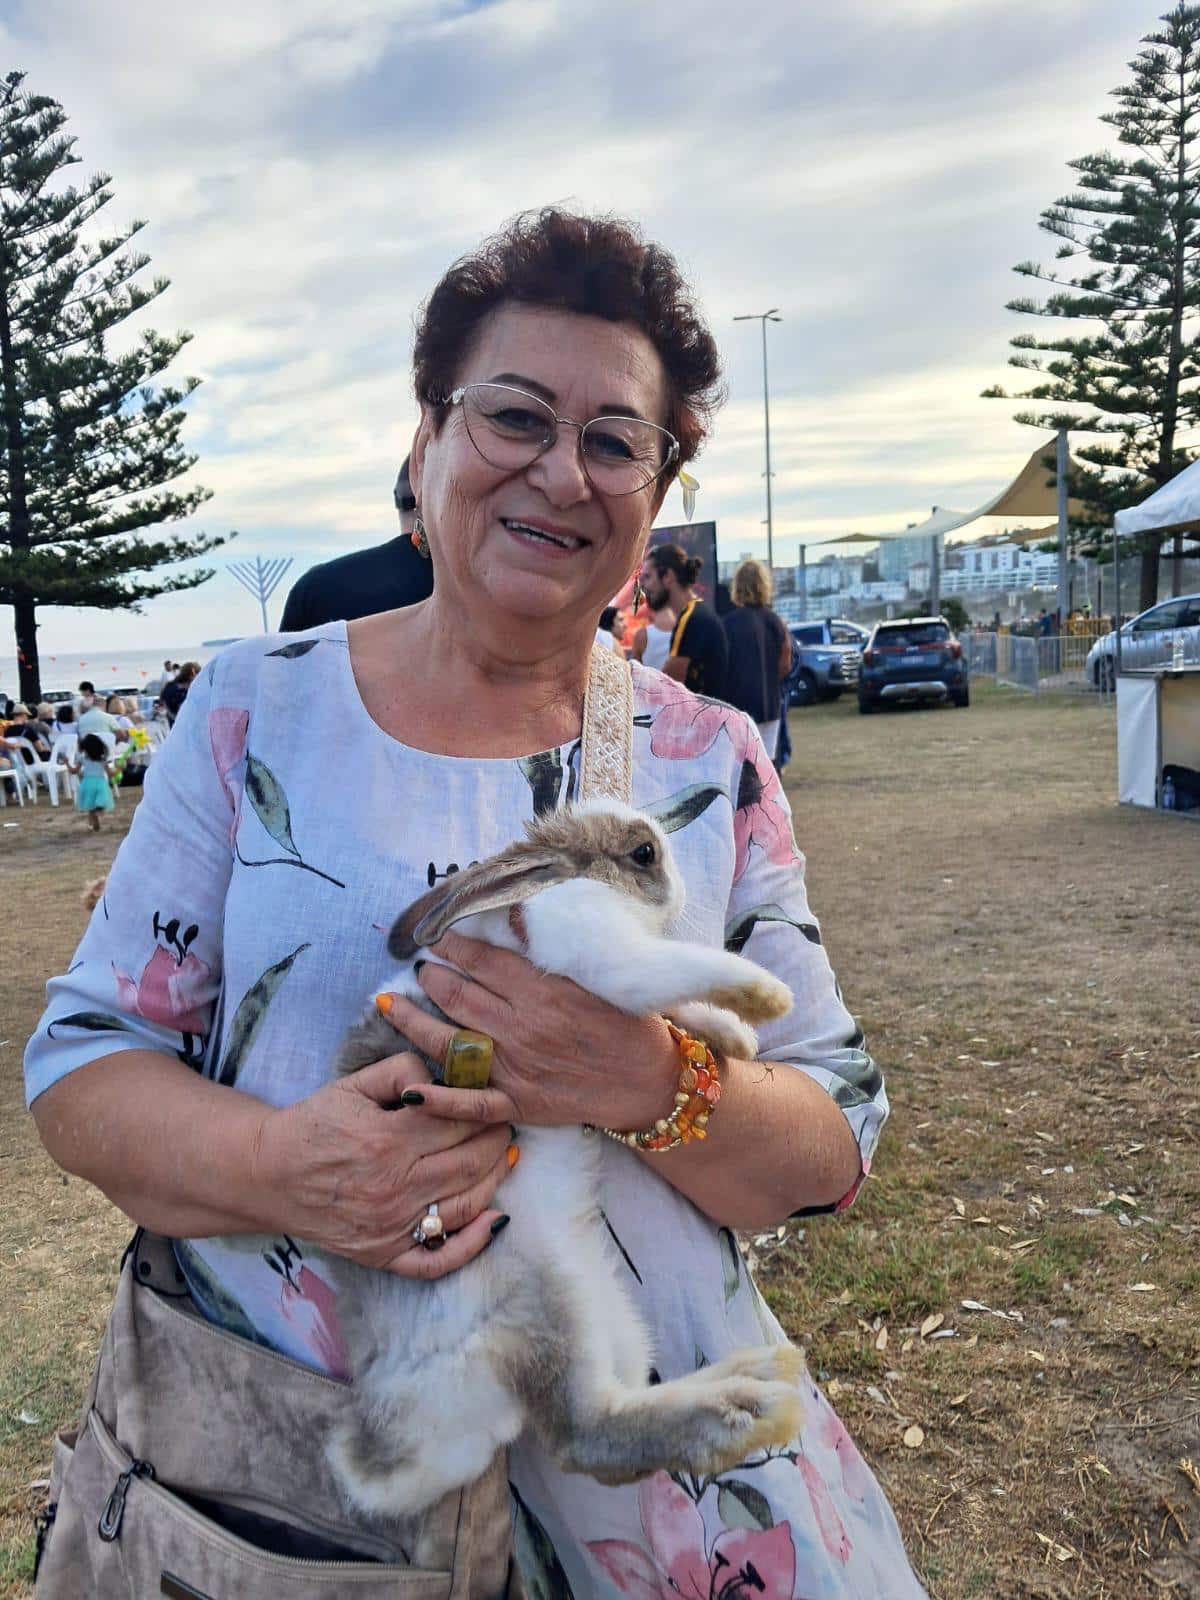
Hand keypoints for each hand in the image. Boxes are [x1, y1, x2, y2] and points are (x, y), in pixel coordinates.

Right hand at [252, 1049, 518, 1279]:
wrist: (268, 1175)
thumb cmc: (314, 1124)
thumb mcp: (353, 1084)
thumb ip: (402, 1070)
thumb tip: (446, 1075)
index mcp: (386, 1139)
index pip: (460, 1122)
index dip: (486, 1109)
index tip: (497, 1101)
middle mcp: (392, 1186)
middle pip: (471, 1162)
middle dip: (497, 1140)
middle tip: (505, 1126)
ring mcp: (391, 1226)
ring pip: (466, 1204)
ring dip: (497, 1179)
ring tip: (505, 1157)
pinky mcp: (385, 1254)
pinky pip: (438, 1259)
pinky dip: (473, 1244)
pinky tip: (495, 1220)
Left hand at [380, 931, 679, 1131]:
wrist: (648, 1084)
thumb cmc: (626, 1027)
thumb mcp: (594, 978)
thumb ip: (548, 953)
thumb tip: (513, 915)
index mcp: (542, 993)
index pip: (484, 961)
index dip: (456, 945)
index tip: (439, 935)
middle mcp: (522, 1029)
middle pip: (458, 996)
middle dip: (432, 975)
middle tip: (420, 964)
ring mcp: (515, 1069)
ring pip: (449, 1042)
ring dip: (413, 1020)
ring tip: (390, 1004)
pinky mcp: (517, 1103)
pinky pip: (468, 1104)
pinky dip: (437, 1099)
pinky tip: (409, 1089)